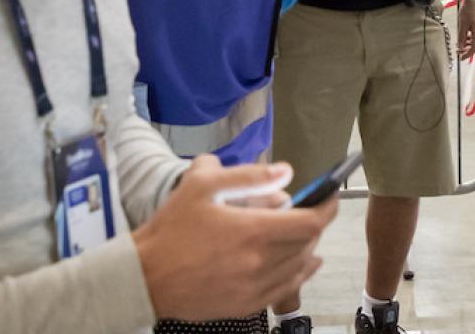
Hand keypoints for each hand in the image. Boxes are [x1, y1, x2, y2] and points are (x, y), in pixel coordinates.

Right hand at [135, 155, 336, 321]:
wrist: (145, 277)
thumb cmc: (171, 230)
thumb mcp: (203, 186)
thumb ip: (248, 176)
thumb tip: (285, 171)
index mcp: (253, 231)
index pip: (310, 221)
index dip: (327, 207)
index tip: (330, 196)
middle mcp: (260, 262)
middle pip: (308, 243)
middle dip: (314, 223)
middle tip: (309, 209)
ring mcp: (254, 286)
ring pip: (299, 266)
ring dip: (307, 247)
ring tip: (301, 233)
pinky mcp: (246, 304)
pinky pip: (286, 289)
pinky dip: (300, 273)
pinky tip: (305, 263)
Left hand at [456, 0, 474, 59]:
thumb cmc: (469, 10)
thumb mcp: (462, 25)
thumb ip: (461, 38)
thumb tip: (460, 48)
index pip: (474, 49)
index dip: (467, 54)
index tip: (461, 58)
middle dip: (467, 51)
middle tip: (459, 53)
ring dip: (468, 45)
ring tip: (459, 45)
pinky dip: (469, 40)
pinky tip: (464, 38)